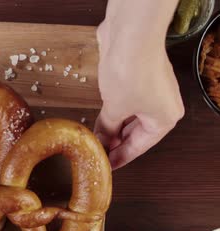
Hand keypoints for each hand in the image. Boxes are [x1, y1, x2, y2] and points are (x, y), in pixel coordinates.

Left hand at [94, 1, 183, 169]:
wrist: (130, 36)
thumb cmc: (130, 74)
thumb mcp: (114, 109)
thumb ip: (106, 128)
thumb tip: (100, 142)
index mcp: (164, 118)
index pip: (140, 147)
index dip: (120, 157)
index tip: (106, 166)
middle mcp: (162, 105)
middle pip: (136, 132)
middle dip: (115, 142)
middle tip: (96, 154)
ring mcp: (151, 90)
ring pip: (130, 116)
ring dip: (112, 127)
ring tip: (94, 139)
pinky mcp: (138, 77)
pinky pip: (125, 101)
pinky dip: (112, 111)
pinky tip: (97, 120)